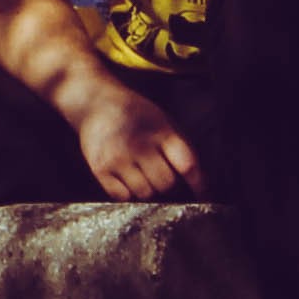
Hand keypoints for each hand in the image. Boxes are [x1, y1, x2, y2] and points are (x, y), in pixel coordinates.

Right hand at [65, 72, 199, 202]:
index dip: (199, 184)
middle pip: (166, 184)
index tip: (203, 195)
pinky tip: (127, 179)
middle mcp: (139, 145)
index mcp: (161, 131)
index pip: (187, 165)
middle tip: (161, 175)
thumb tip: (203, 184)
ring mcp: (117, 158)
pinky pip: (122, 196)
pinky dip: (128, 192)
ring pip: (145, 193)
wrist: (95, 102)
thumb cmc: (136, 114)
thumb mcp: (163, 121)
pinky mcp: (99, 168)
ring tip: (142, 175)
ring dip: (148, 189)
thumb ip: (182, 149)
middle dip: (168, 183)